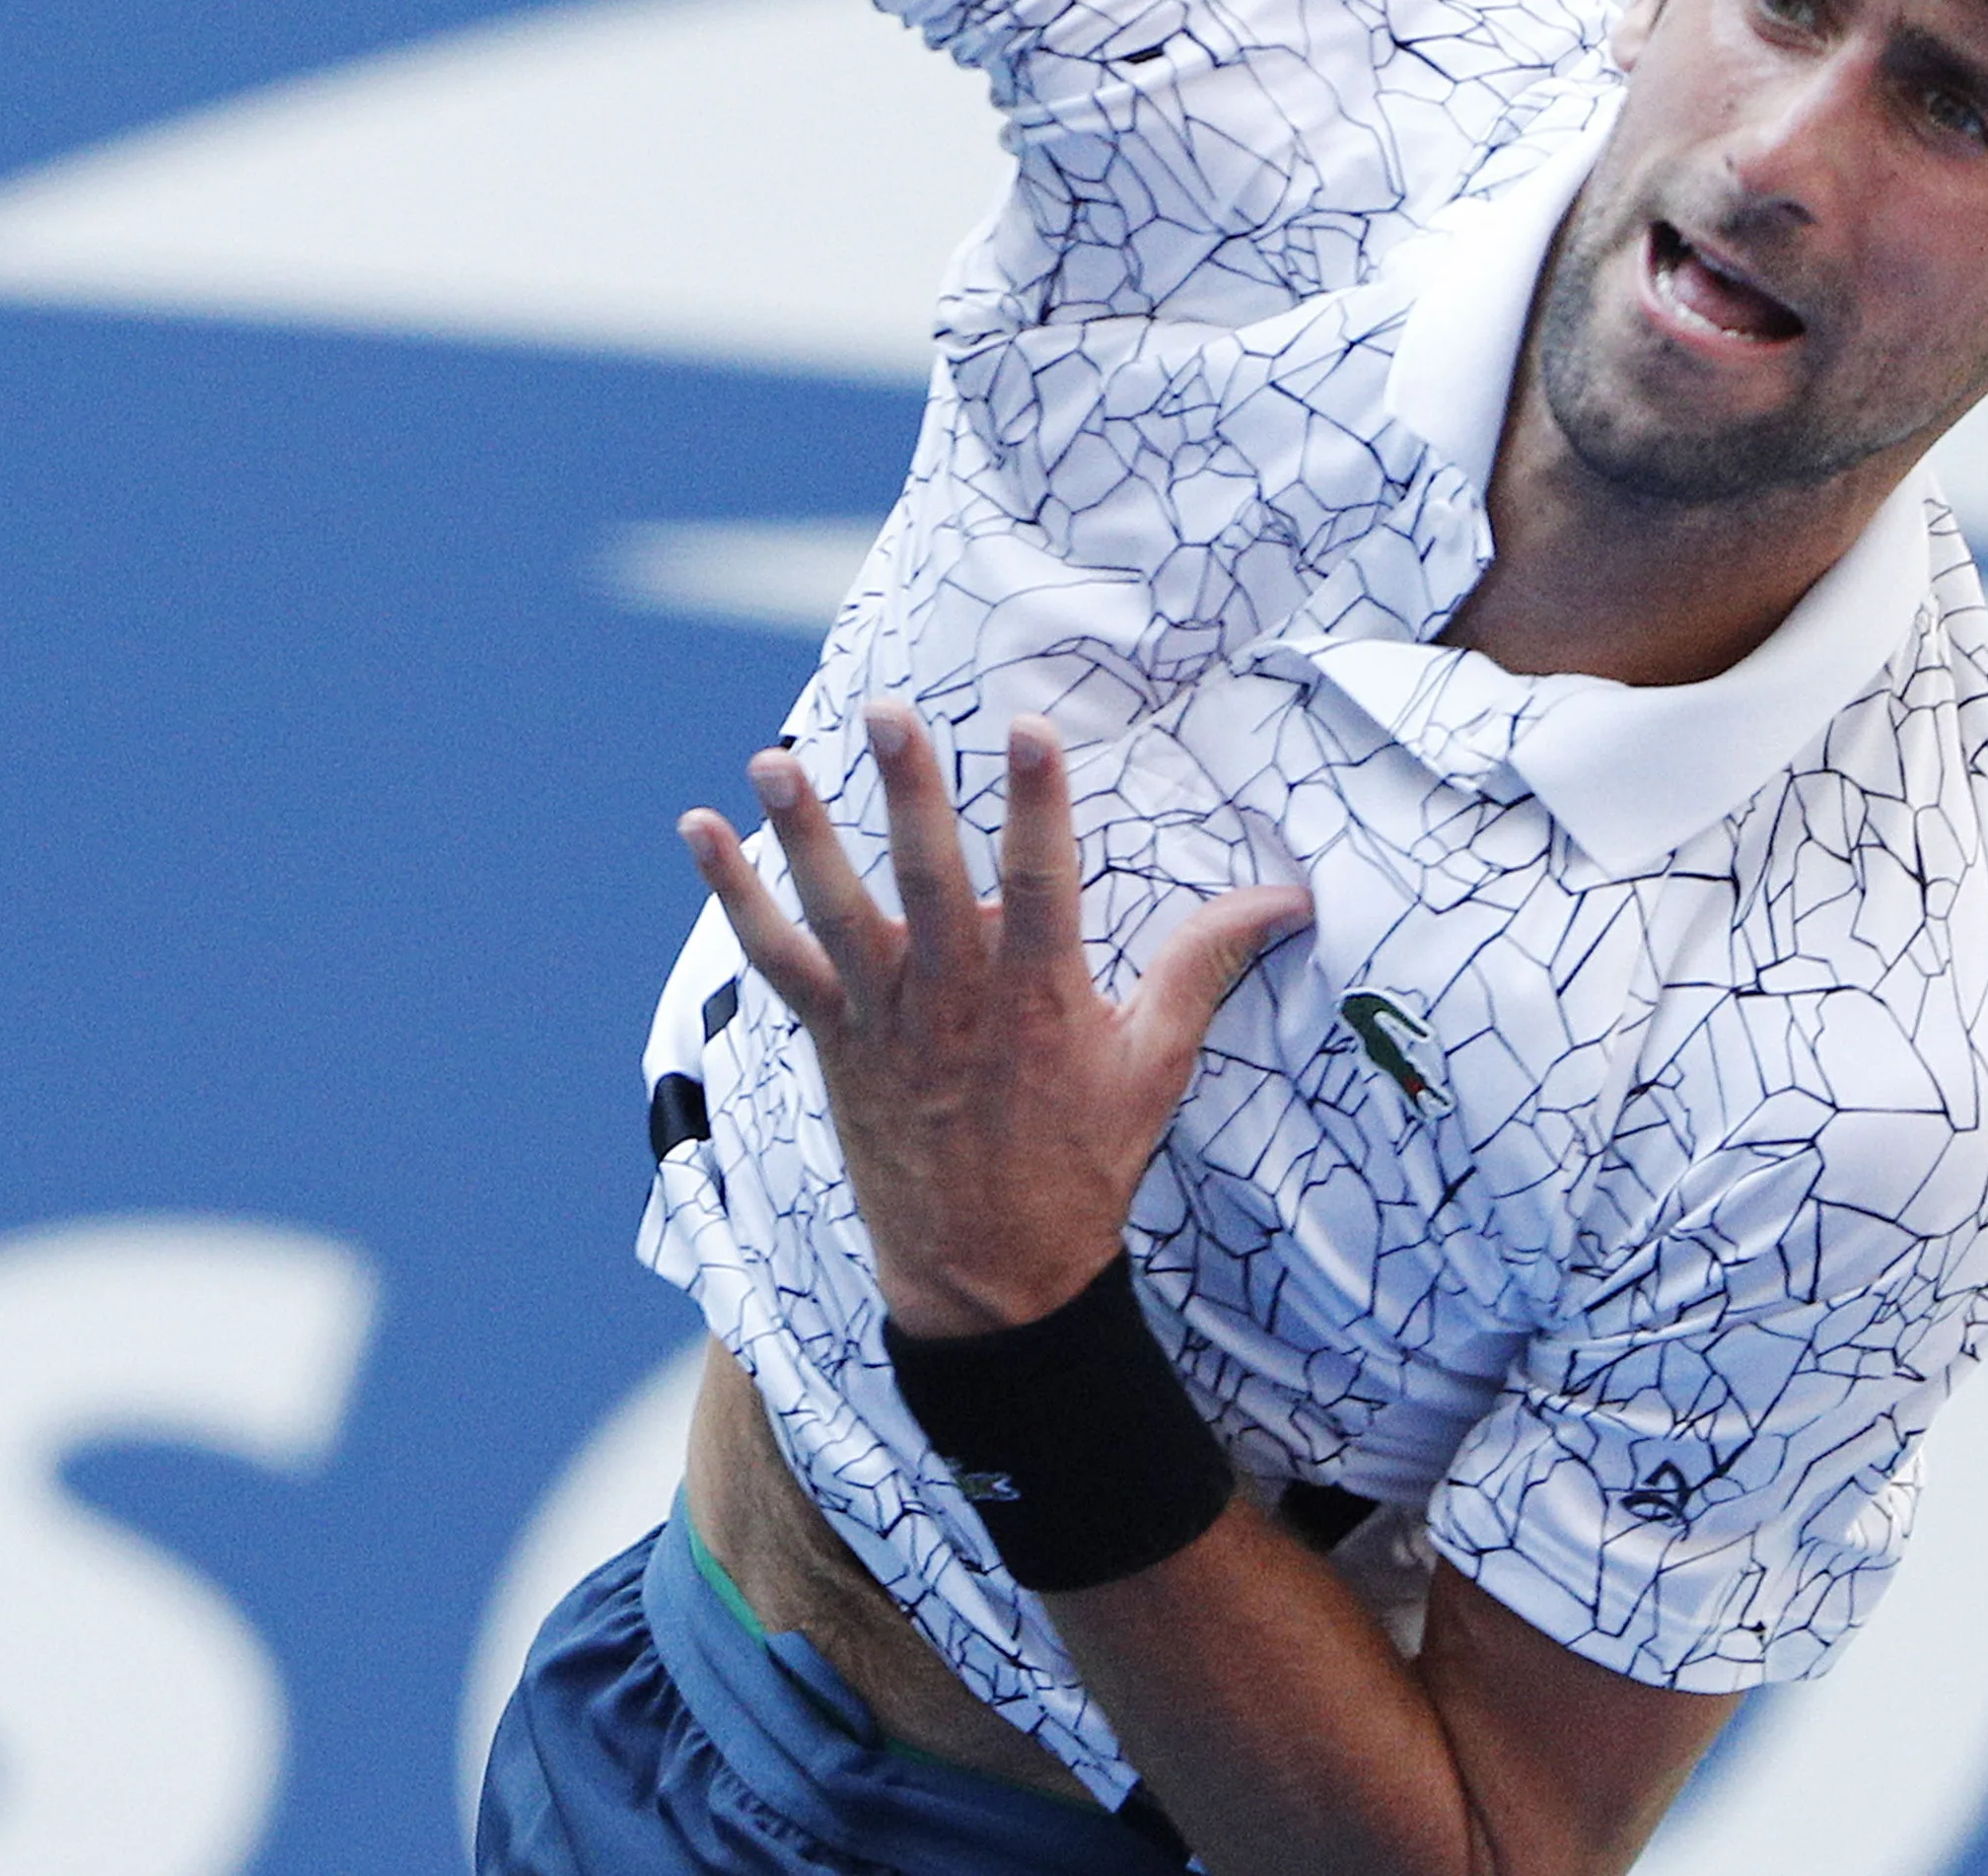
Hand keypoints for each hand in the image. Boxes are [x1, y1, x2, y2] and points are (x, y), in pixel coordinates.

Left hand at [679, 701, 1309, 1338]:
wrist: (990, 1274)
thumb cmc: (1081, 1163)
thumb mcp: (1156, 1066)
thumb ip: (1206, 965)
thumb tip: (1287, 897)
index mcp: (1040, 997)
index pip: (1041, 881)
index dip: (1036, 804)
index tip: (1029, 728)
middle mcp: (955, 999)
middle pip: (930, 878)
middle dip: (909, 793)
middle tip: (886, 713)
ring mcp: (886, 1018)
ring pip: (839, 912)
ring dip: (801, 834)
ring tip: (773, 760)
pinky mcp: (835, 1037)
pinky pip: (776, 959)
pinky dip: (735, 897)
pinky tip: (699, 830)